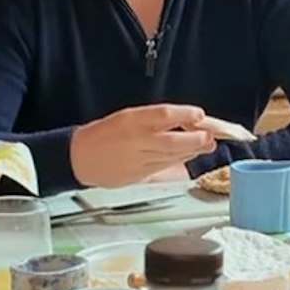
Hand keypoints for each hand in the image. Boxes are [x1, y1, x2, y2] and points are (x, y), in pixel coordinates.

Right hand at [69, 104, 215, 187]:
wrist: (79, 158)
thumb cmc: (103, 134)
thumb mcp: (126, 117)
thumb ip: (153, 119)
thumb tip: (182, 120)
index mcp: (131, 120)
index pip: (163, 115)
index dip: (185, 114)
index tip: (199, 114)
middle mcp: (135, 140)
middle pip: (172, 140)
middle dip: (196, 139)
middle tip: (210, 136)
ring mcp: (137, 160)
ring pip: (172, 156)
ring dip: (192, 151)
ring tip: (207, 145)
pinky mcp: (138, 175)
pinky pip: (164, 167)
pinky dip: (180, 161)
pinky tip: (189, 156)